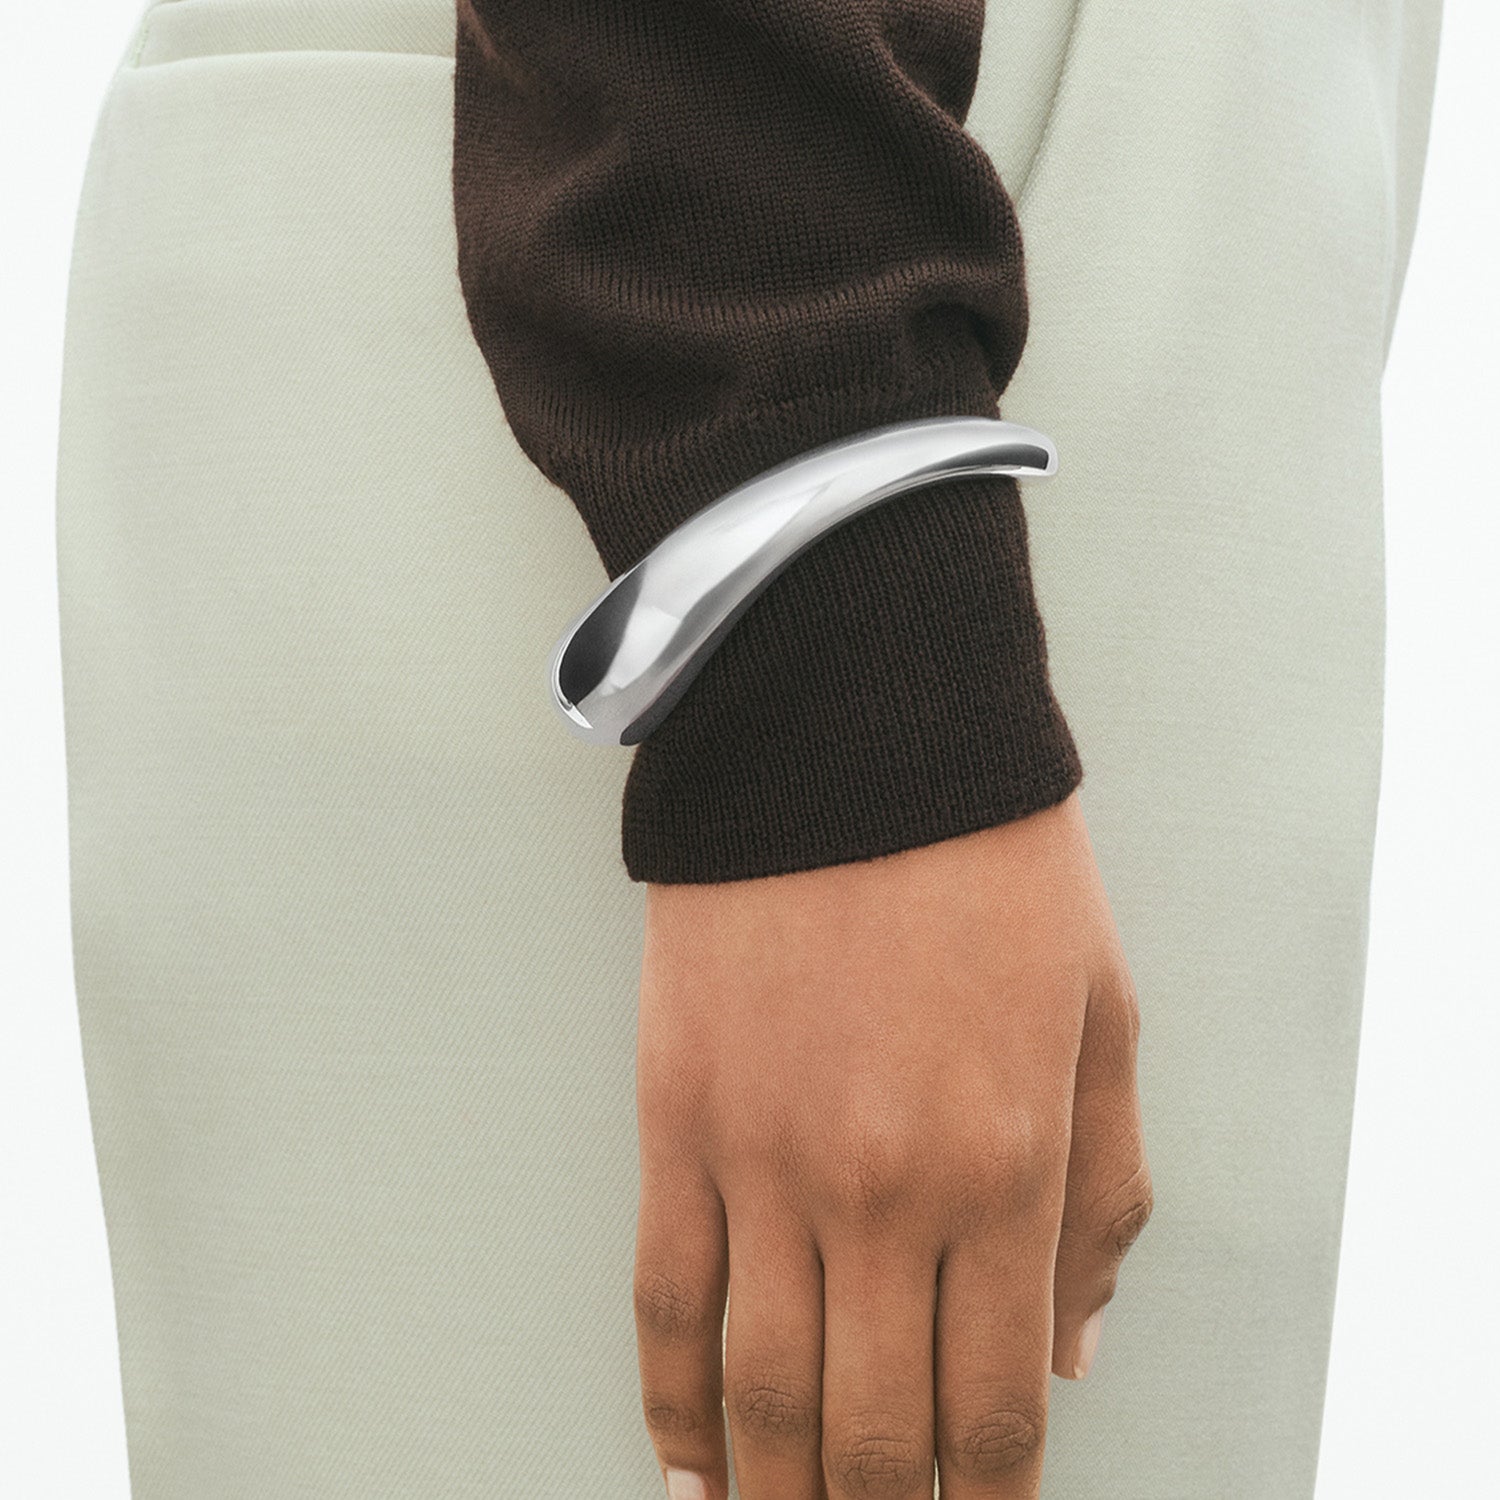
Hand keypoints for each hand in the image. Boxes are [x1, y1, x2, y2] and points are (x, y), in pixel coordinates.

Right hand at [632, 791, 1151, 1499]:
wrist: (851, 733)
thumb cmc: (992, 863)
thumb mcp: (1102, 1017)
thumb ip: (1106, 1197)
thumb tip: (1076, 1353)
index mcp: (1006, 1166)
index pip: (993, 1408)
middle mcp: (880, 1188)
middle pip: (872, 1431)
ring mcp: (763, 1156)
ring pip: (759, 1391)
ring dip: (773, 1496)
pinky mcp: (675, 1113)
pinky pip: (662, 1294)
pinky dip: (668, 1400)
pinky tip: (685, 1461)